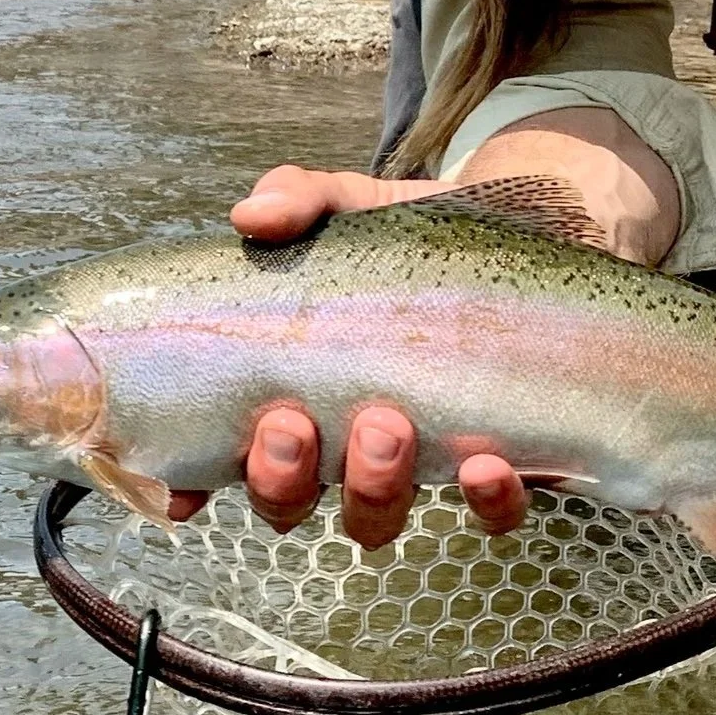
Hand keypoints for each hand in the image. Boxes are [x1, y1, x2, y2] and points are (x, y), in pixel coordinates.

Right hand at [166, 110, 680, 541]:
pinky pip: (492, 514)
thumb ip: (300, 198)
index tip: (182, 497)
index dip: (190, 492)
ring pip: (376, 516)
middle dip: (282, 477)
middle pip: (288, 501)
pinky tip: (488, 460)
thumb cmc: (418, 236)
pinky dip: (488, 500)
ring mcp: (419, 460)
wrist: (533, 233)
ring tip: (386, 426)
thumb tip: (251, 214)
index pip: (223, 459)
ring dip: (372, 486)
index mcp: (292, 391)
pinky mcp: (503, 462)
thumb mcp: (353, 205)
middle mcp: (342, 442)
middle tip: (294, 425)